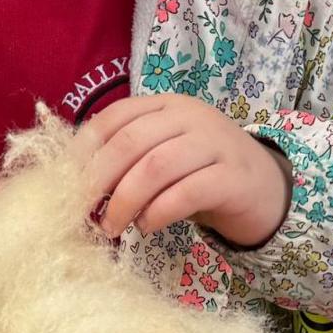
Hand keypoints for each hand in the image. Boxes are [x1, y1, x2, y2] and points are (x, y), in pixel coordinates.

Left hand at [83, 95, 290, 247]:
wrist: (266, 190)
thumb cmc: (202, 175)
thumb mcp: (163, 157)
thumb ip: (128, 161)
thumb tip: (77, 189)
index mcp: (166, 105)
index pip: (115, 117)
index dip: (85, 151)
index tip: (66, 184)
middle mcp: (191, 116)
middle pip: (131, 142)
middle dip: (98, 180)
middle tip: (83, 214)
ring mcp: (216, 143)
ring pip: (156, 166)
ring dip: (125, 201)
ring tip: (112, 227)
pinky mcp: (234, 177)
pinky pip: (187, 192)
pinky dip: (158, 212)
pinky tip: (147, 227)